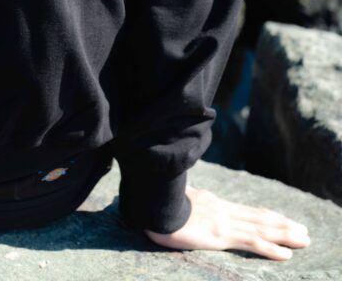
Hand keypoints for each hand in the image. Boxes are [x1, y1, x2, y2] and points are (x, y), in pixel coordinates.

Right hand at [144, 185, 310, 260]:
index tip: (282, 218)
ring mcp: (223, 222)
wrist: (150, 202)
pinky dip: (271, 248)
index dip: (267, 215)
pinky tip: (286, 254)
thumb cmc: (157, 202)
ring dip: (285, 235)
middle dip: (283, 225)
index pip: (246, 211)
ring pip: (262, 228)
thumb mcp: (175, 200)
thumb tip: (184, 200)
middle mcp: (223, 210)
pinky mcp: (220, 234)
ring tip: (304, 240)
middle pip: (260, 218)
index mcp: (213, 203)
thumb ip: (186, 202)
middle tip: (303, 231)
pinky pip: (251, 242)